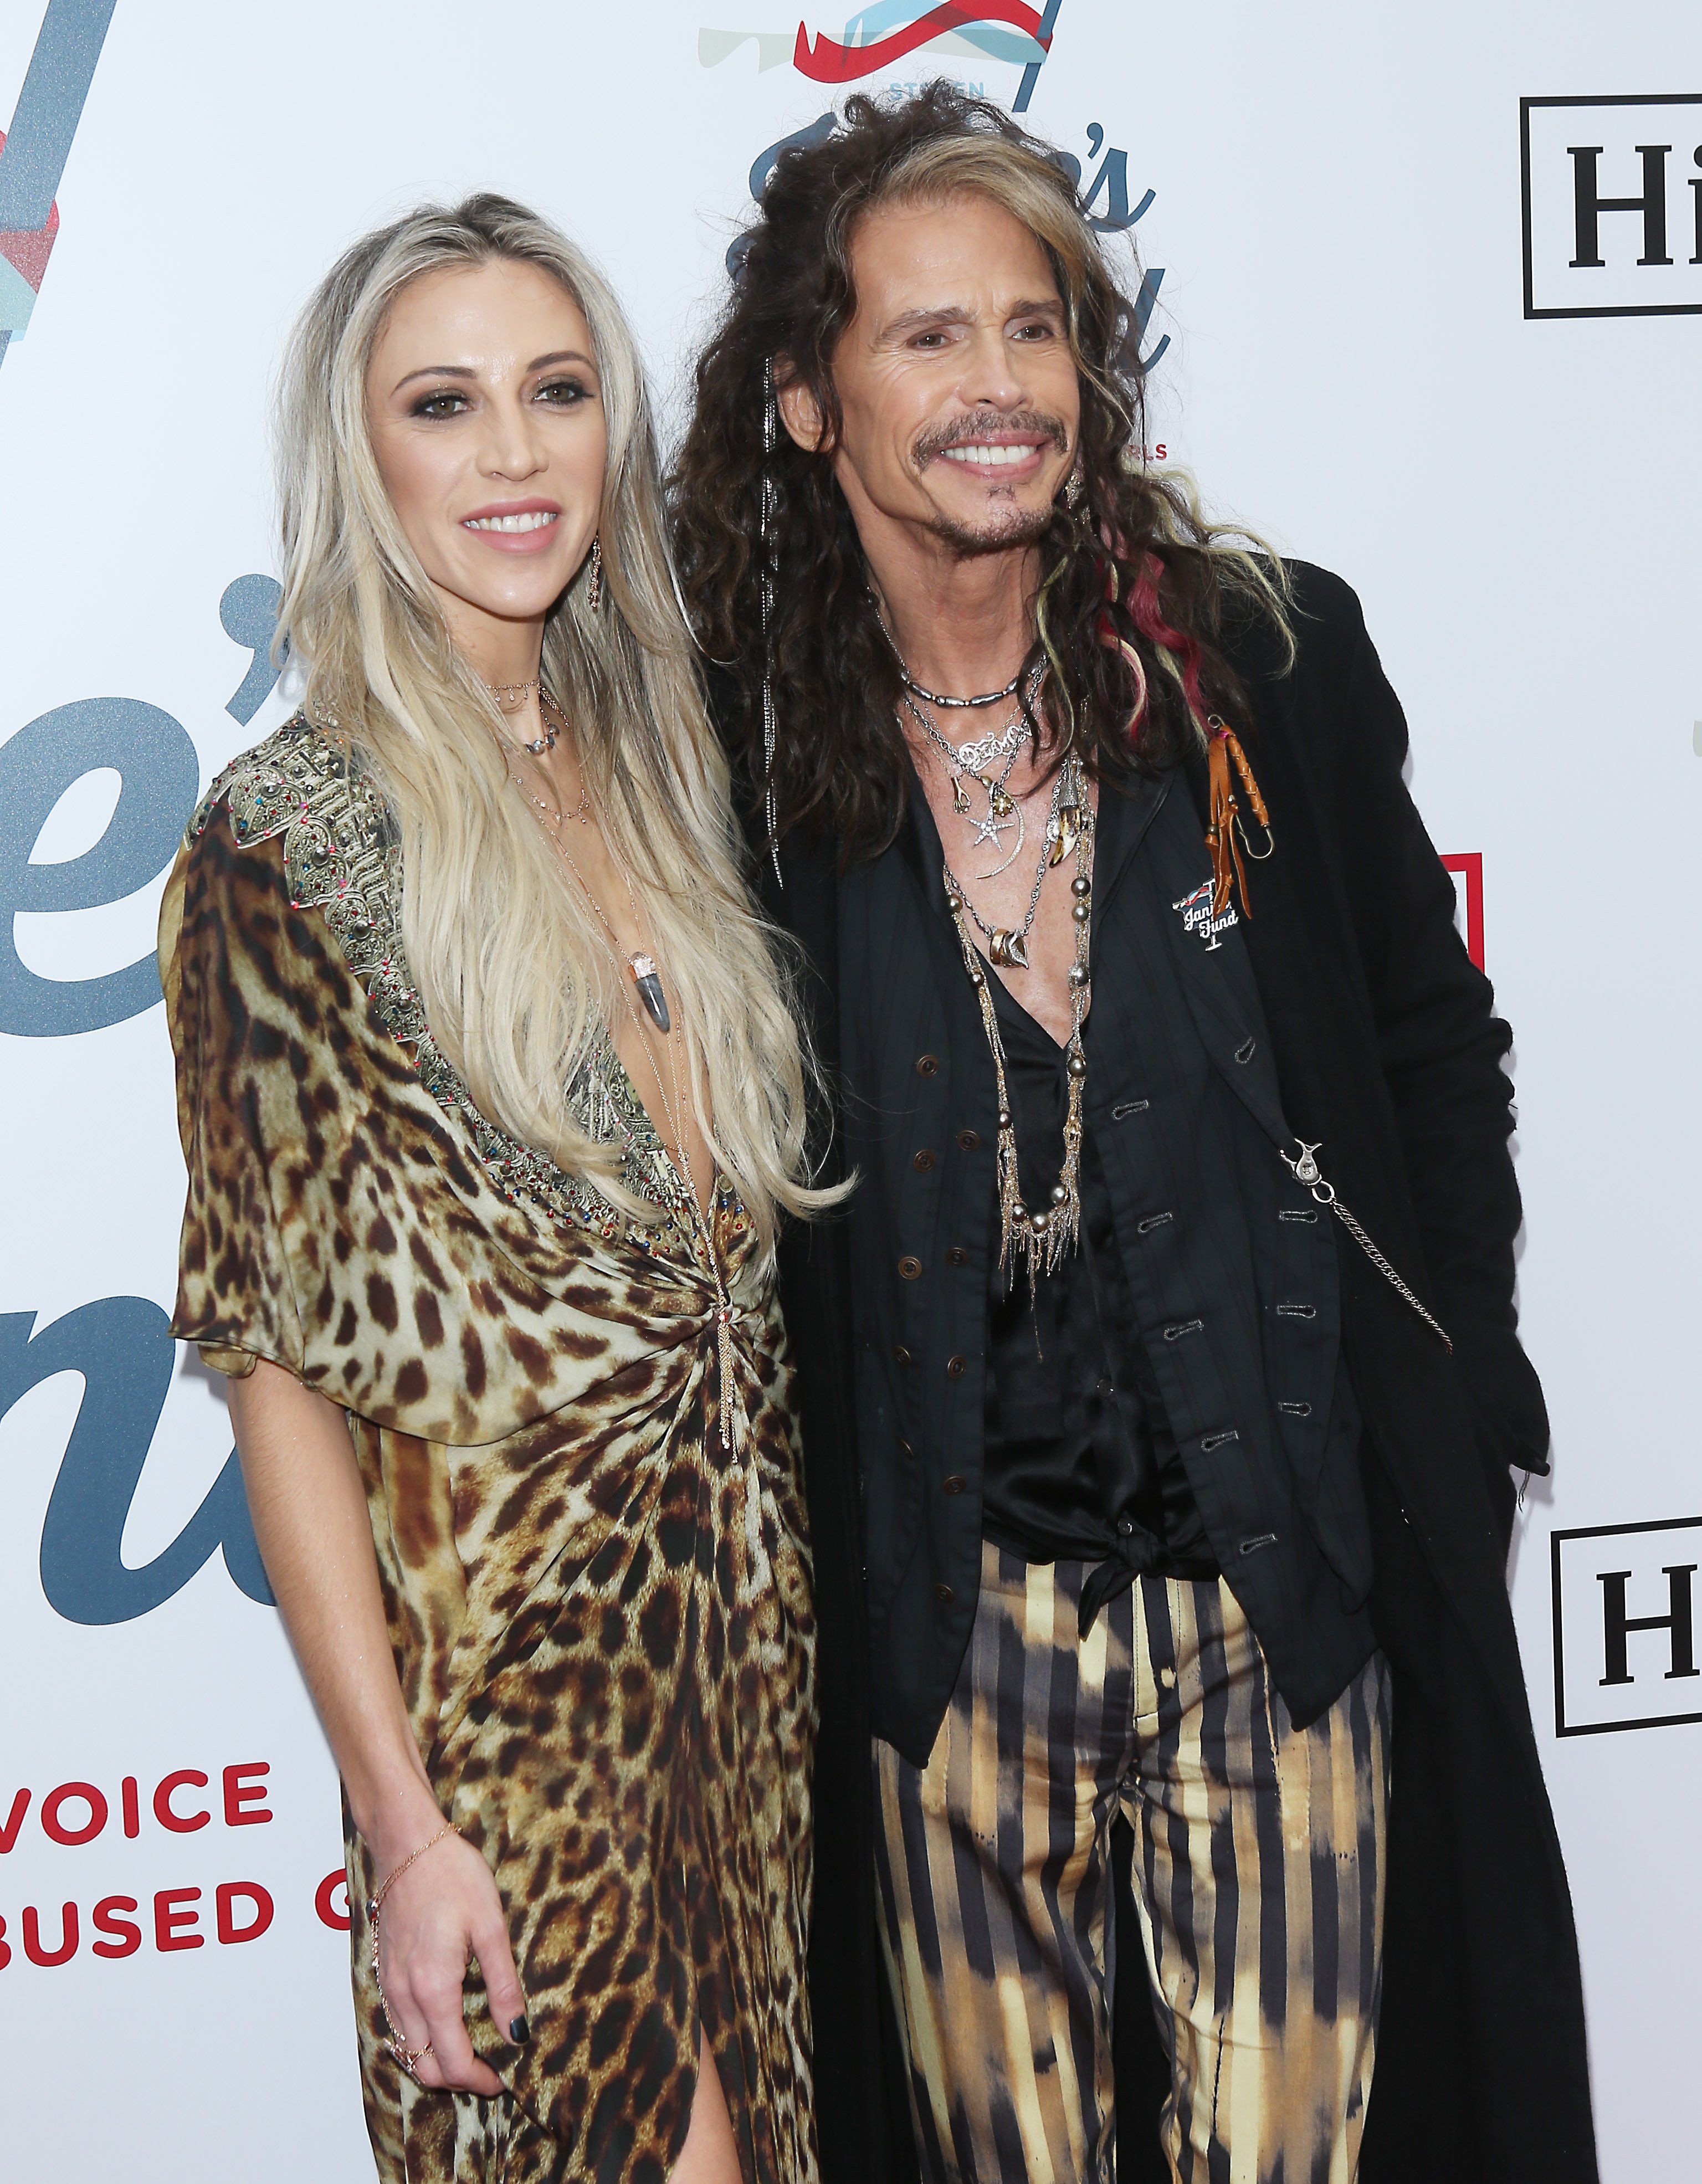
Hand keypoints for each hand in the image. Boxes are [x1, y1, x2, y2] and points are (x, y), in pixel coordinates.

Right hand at [372, 1831, 528, 2094]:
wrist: (408, 1843)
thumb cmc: (451, 1875)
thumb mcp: (491, 1927)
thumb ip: (503, 1986)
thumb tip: (518, 2033)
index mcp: (432, 1988)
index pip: (453, 2060)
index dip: (481, 2080)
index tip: (505, 2079)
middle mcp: (403, 1995)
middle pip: (425, 2066)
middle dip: (458, 2078)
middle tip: (491, 2070)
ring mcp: (389, 1985)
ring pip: (407, 2049)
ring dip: (436, 2061)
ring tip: (472, 2051)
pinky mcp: (384, 1973)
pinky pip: (398, 2025)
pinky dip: (419, 2039)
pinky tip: (444, 2025)